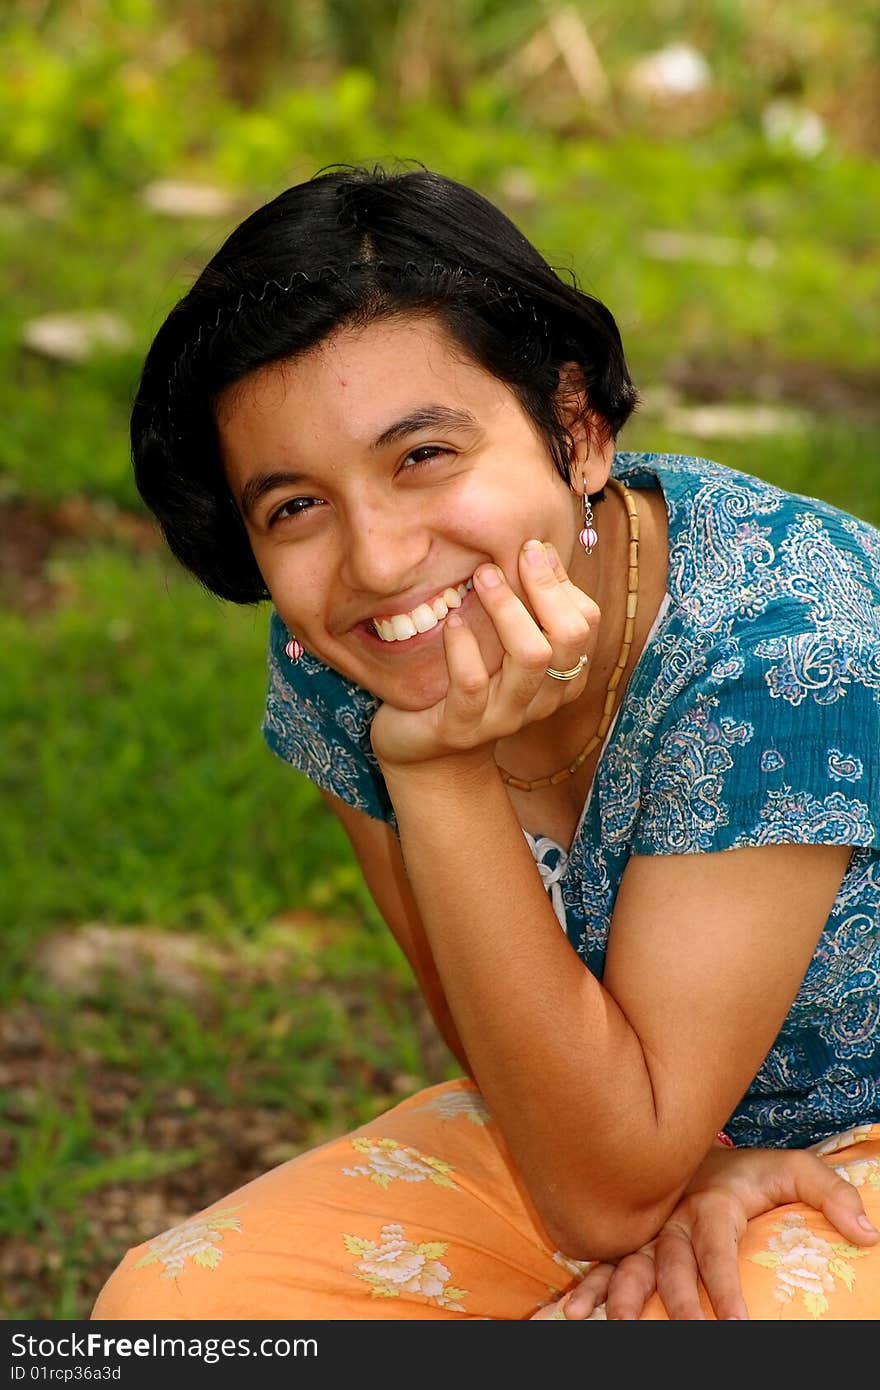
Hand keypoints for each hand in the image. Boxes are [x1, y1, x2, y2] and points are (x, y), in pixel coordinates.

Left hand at [370, 541, 599, 769]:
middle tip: (513, 555)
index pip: (586, 623)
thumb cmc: (467, 685)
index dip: (562, 581)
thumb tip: (538, 547)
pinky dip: (463, 646)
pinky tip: (451, 623)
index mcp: (561, 677)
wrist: (426, 753)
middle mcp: (543, 699)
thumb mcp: (501, 646)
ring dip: (508, 608)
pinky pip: (473, 683)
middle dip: (545, 588)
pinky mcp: (463, 728)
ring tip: (482, 576)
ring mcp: (505, 716)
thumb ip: (526, 608)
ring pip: (530, 657)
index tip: (533, 548)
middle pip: (569, 638)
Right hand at [534, 1143, 878, 1319]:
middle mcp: (673, 1218)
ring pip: (625, 1264)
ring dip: (611, 1295)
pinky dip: (581, 1287)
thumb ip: (831, 1193)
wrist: (692, 1141)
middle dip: (672, 1301)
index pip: (717, 1252)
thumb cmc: (752, 1171)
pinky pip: (601, 1263)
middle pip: (668, 1263)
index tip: (736, 1326)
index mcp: (713, 1205)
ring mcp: (647, 1229)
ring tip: (603, 1324)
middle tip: (676, 1333)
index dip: (724, 1288)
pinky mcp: (630, 1238)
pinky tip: (567, 1313)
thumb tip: (868, 1233)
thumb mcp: (796, 1169)